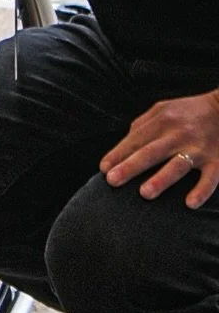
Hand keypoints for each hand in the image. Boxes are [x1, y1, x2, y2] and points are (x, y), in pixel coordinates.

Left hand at [100, 90, 218, 207]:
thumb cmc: (189, 112)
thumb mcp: (164, 109)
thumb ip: (143, 125)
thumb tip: (123, 145)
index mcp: (162, 120)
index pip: (135, 139)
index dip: (118, 154)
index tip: (103, 169)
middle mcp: (179, 134)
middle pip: (151, 152)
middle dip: (130, 166)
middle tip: (112, 181)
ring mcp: (199, 148)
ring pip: (178, 165)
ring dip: (161, 179)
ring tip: (145, 193)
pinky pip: (211, 178)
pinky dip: (201, 191)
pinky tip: (190, 203)